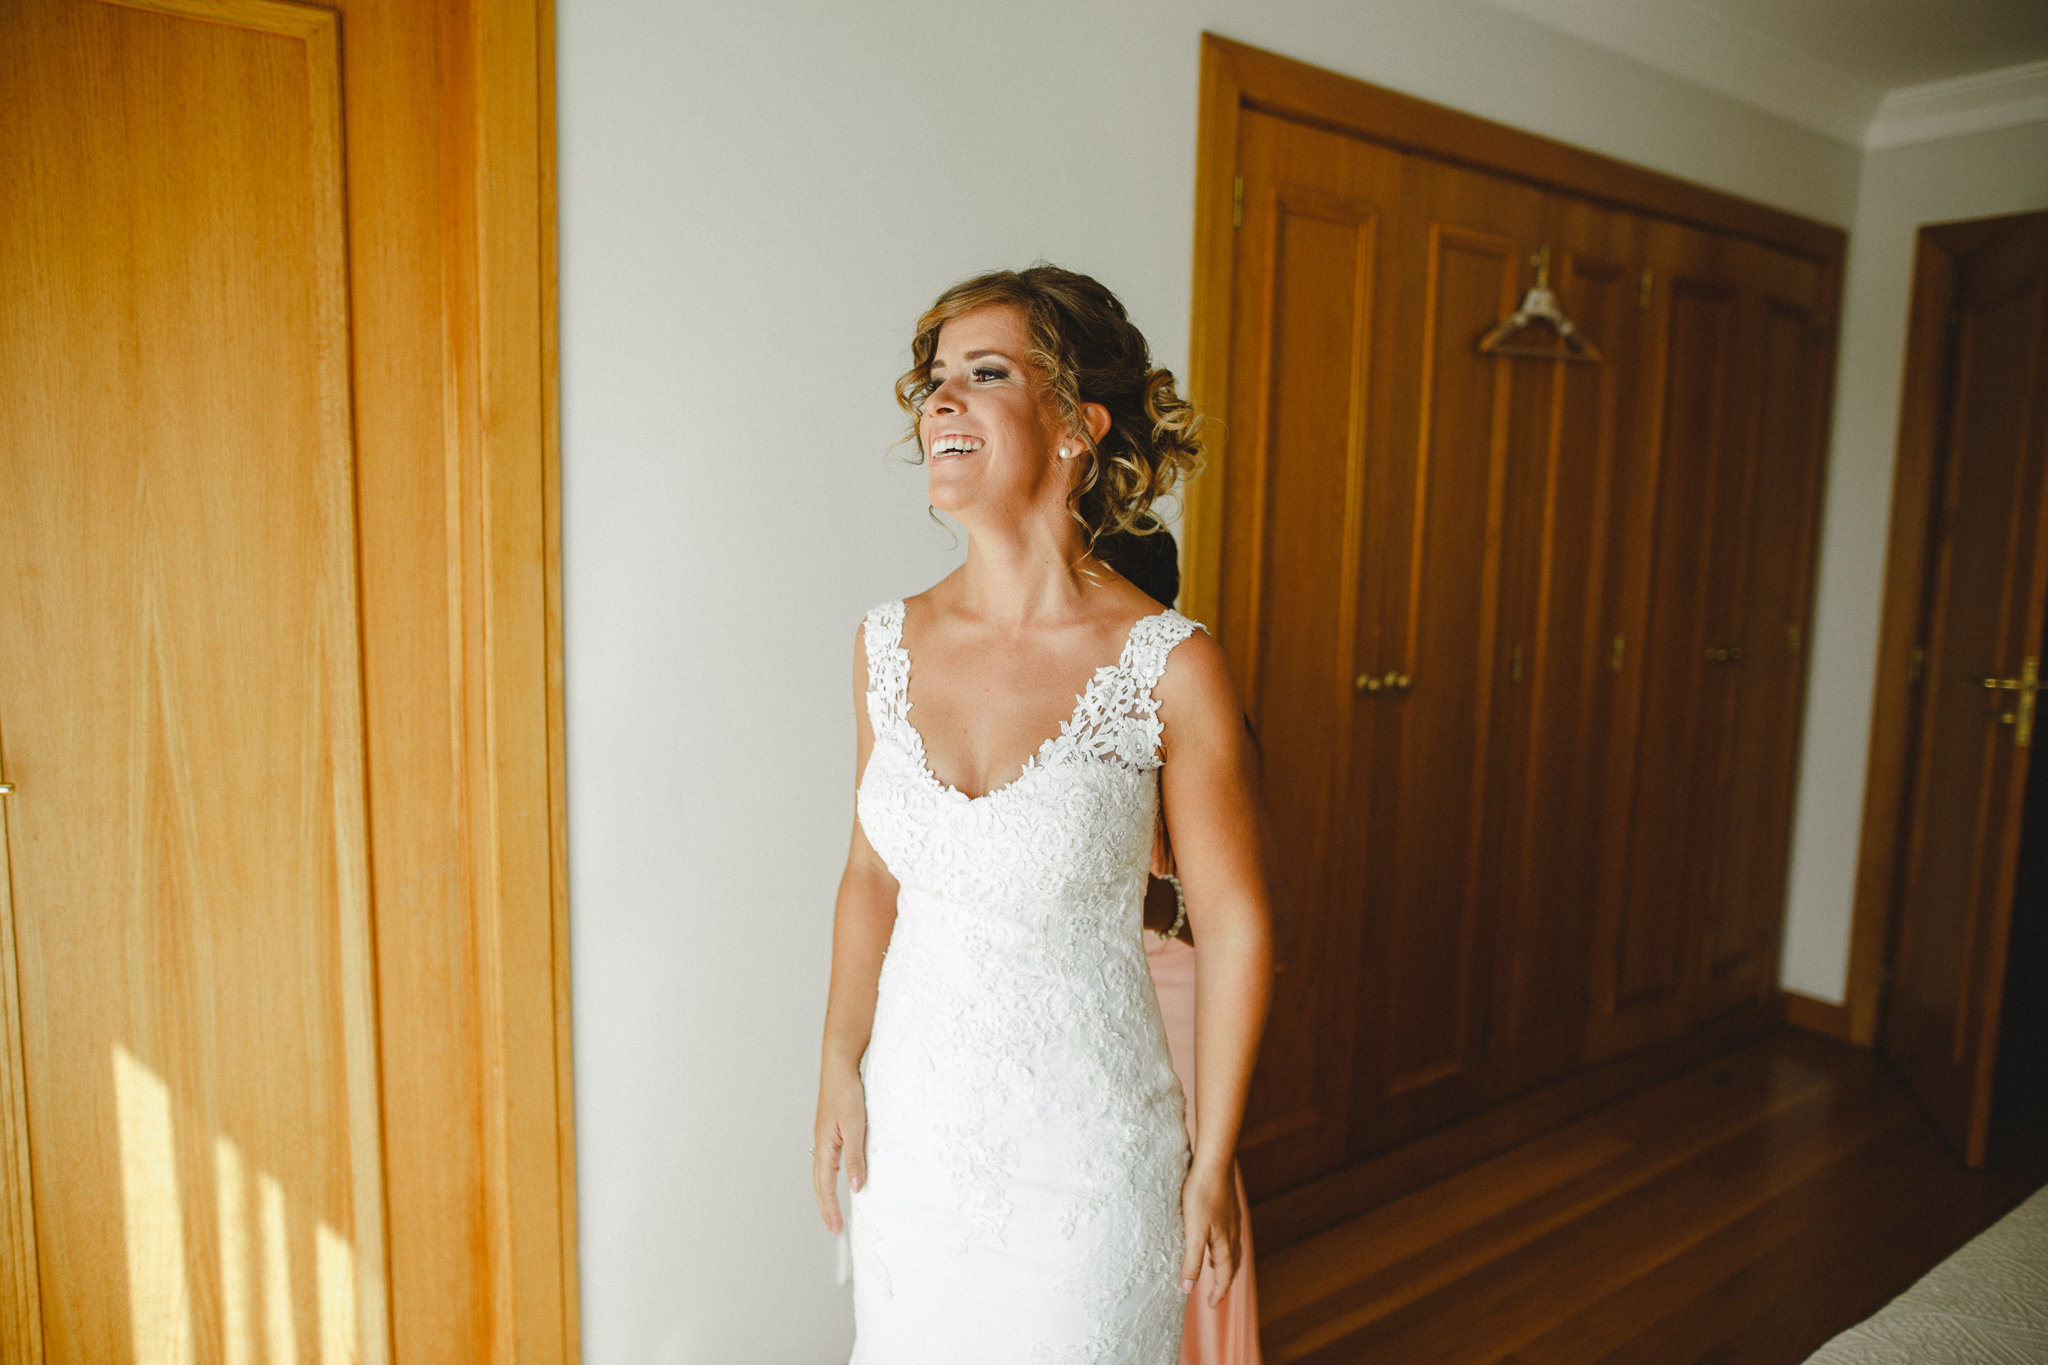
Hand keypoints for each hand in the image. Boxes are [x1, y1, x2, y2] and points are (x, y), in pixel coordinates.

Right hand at [813, 1069, 866, 1233]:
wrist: (840, 1066)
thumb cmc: (847, 1092)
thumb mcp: (855, 1127)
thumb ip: (855, 1158)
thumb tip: (855, 1187)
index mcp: (825, 1146)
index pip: (825, 1186)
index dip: (830, 1208)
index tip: (835, 1228)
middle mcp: (821, 1144)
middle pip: (820, 1183)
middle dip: (826, 1207)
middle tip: (834, 1228)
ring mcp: (824, 1137)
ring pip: (822, 1173)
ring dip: (826, 1194)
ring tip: (833, 1210)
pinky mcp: (830, 1130)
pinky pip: (827, 1161)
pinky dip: (829, 1177)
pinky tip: (837, 1178)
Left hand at [1178, 1164, 1240, 1306]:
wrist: (1214, 1163)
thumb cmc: (1201, 1196)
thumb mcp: (1193, 1232)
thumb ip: (1191, 1261)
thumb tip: (1188, 1289)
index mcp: (1225, 1243)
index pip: (1225, 1275)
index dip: (1219, 1291)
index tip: (1213, 1305)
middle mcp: (1232, 1234)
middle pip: (1232, 1265)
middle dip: (1224, 1281)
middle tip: (1216, 1294)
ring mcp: (1231, 1220)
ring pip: (1231, 1250)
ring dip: (1224, 1264)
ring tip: (1214, 1269)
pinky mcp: (1227, 1208)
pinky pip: (1228, 1236)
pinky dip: (1222, 1247)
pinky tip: (1213, 1238)